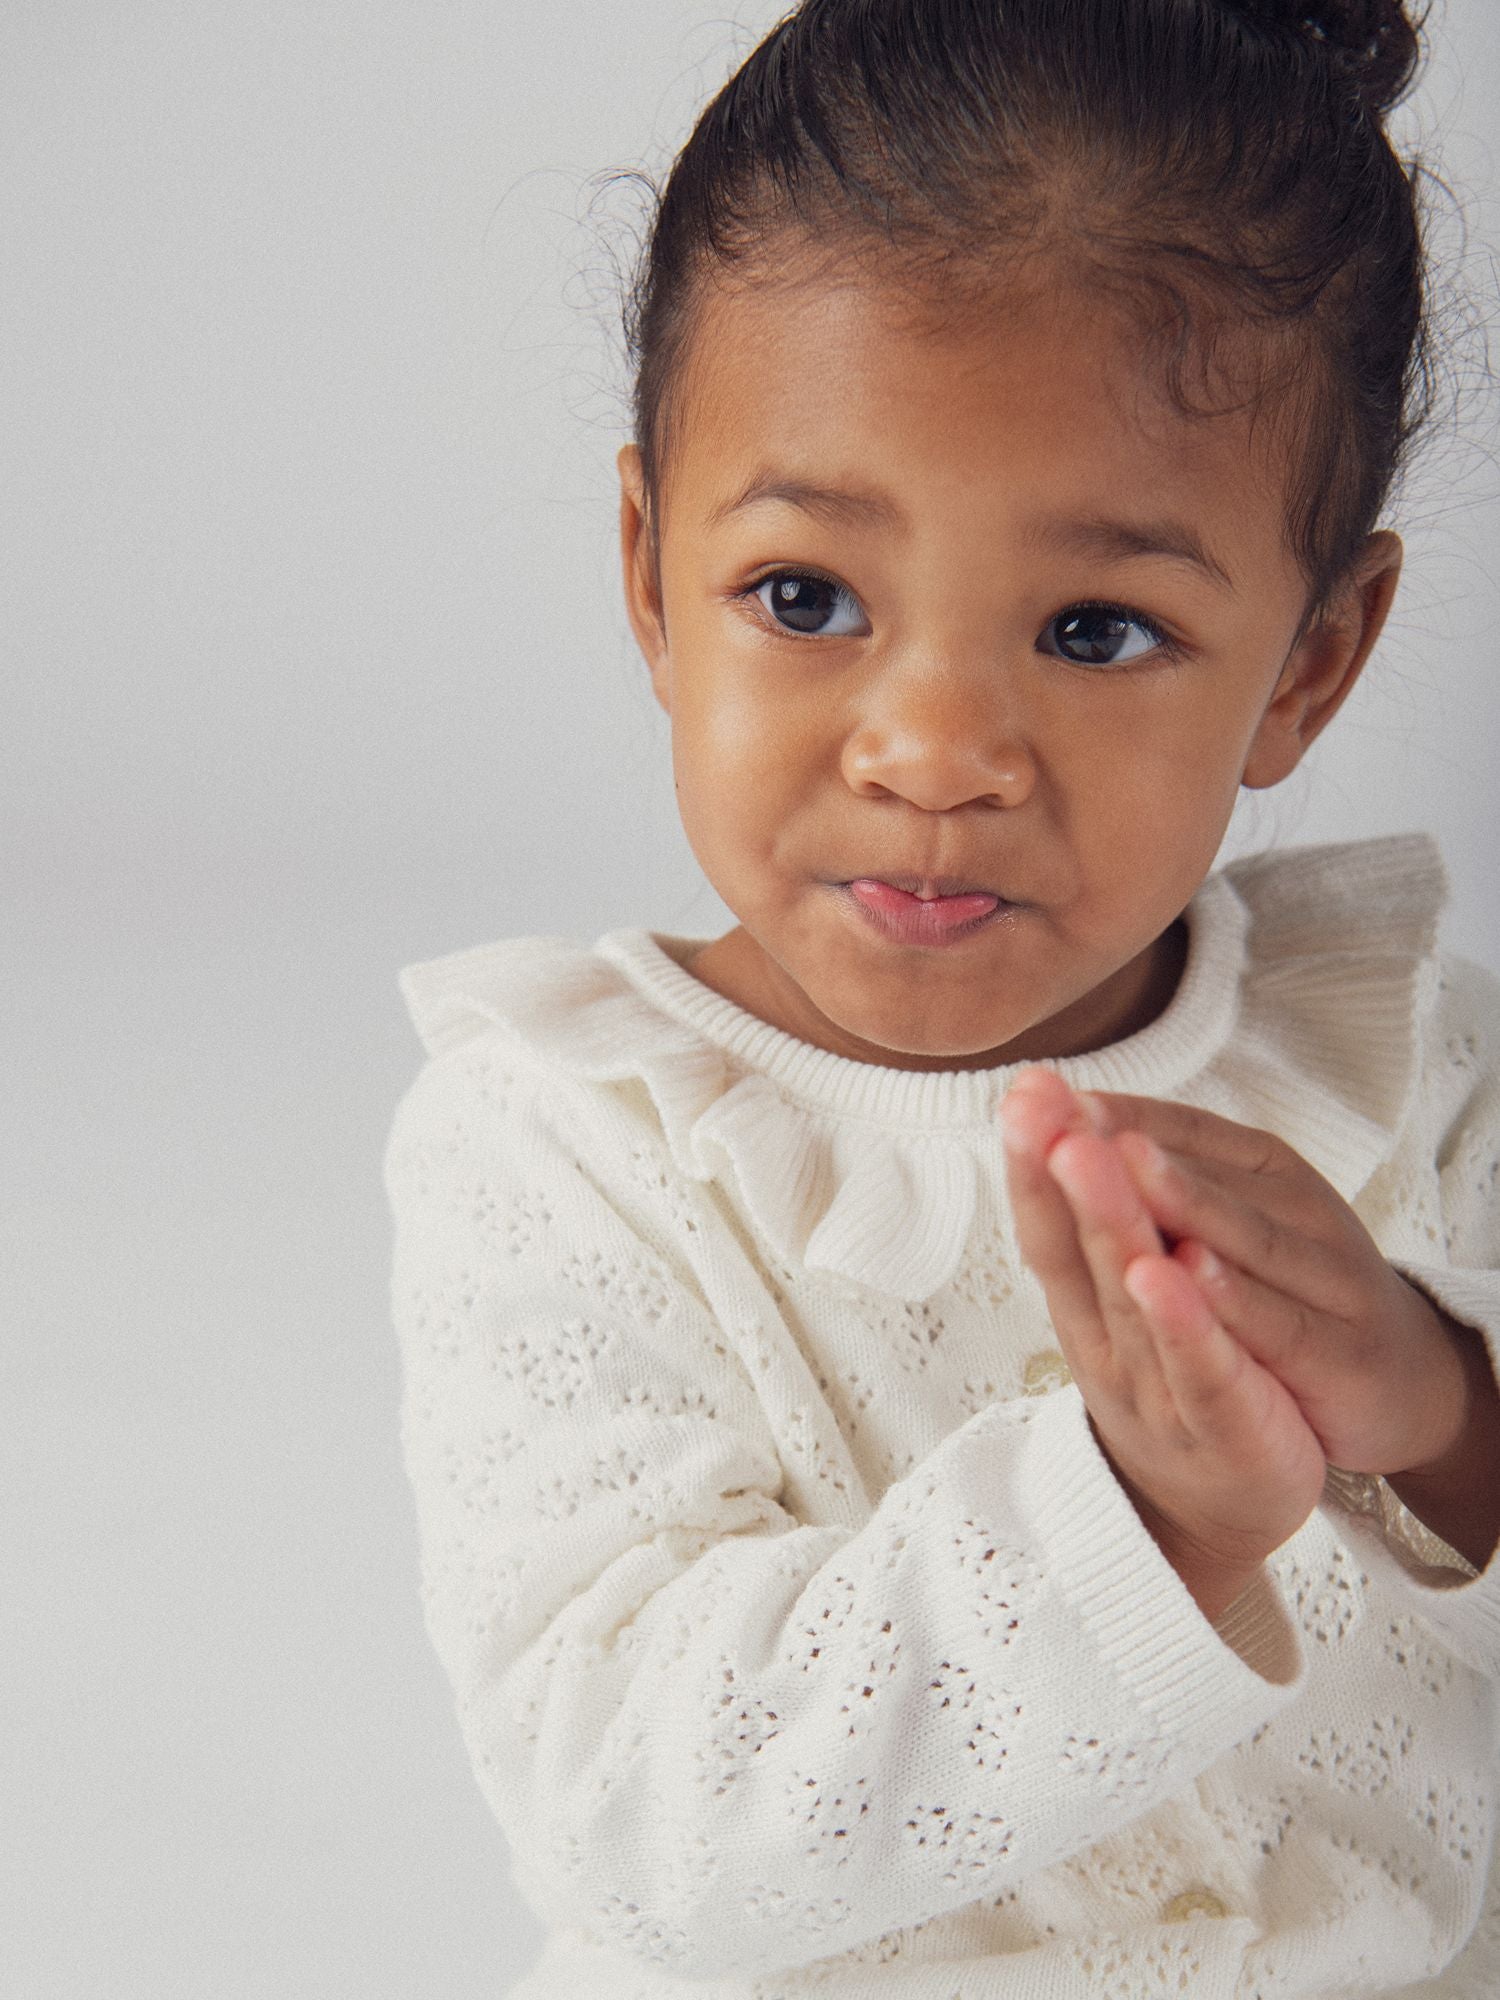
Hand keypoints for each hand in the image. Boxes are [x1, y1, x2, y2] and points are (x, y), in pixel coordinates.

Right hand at [1001, 1068, 1329, 1607]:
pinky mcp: (1224, 1424)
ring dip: (1106, 1221)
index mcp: (1086, 1306)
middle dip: (1059, 1169)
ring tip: (1087, 1154)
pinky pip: (1199, 1366)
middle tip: (1035, 1100)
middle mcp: (1108, 1341)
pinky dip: (1179, 1319)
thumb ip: (1093, 1231)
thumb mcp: (1119, 1306)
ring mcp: (1159, 1385)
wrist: (1214, 1513)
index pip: (1051, 1223)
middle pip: (1077, 1248)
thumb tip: (1067, 1128)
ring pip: (1129, 1297)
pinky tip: (1164, 1270)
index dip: (1034, 1159)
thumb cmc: (1171, 1385)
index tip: (1025, 1088)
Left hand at [1068, 1082, 1472, 1480]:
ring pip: (1244, 1236)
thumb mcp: (1227, 1219)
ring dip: (1180, 1199)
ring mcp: (1327, 1274)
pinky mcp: (1340, 1349)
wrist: (1393, 1379)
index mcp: (1261, 1166)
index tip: (1036, 1090)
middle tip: (1060, 1112)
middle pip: (1202, 1171)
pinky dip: (1230, 1297)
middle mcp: (1296, 1205)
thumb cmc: (1284, 1286)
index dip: (1107, 1112)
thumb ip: (1163, 1174)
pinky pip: (1278, 1321)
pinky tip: (1182, 1271)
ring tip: (1119, 1163)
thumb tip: (1064, 1115)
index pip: (1179, 1127)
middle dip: (1124, 1143)